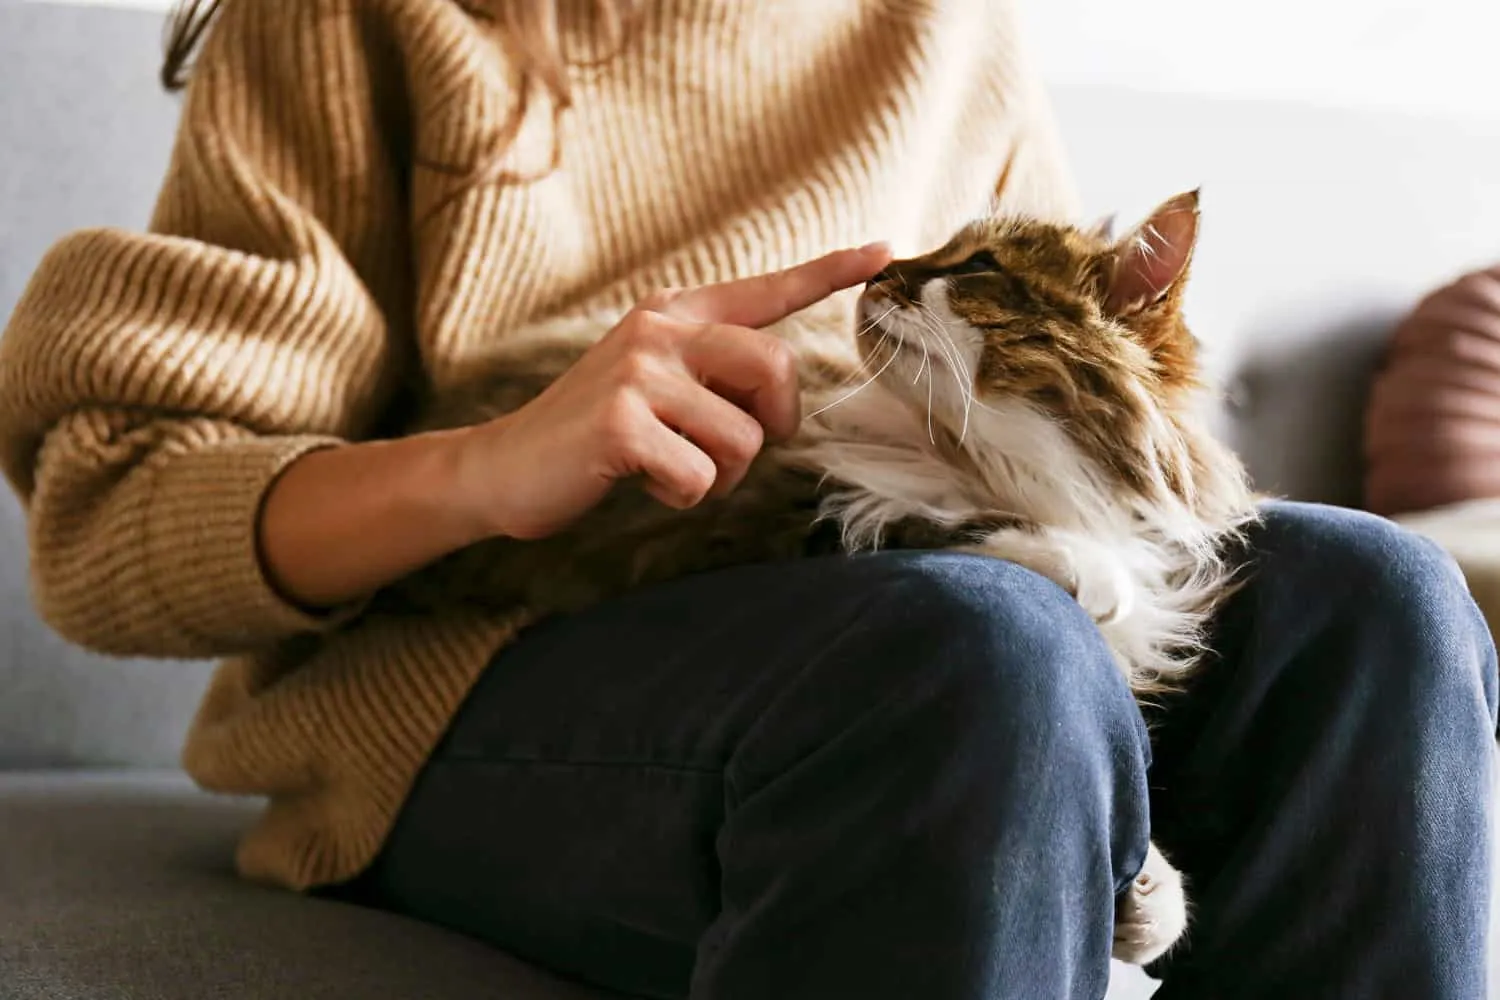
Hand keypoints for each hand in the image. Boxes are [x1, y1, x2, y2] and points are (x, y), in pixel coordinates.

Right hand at [447, 243, 892, 541]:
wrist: (503, 467)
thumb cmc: (594, 435)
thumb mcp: (652, 383)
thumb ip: (710, 373)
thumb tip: (779, 399)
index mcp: (674, 314)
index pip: (765, 289)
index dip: (828, 271)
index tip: (884, 251)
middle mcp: (659, 329)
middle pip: (776, 366)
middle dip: (773, 423)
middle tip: (732, 450)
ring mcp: (638, 372)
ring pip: (743, 437)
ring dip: (719, 474)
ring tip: (670, 468)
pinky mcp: (620, 422)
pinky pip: (700, 474)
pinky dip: (682, 495)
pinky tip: (644, 482)